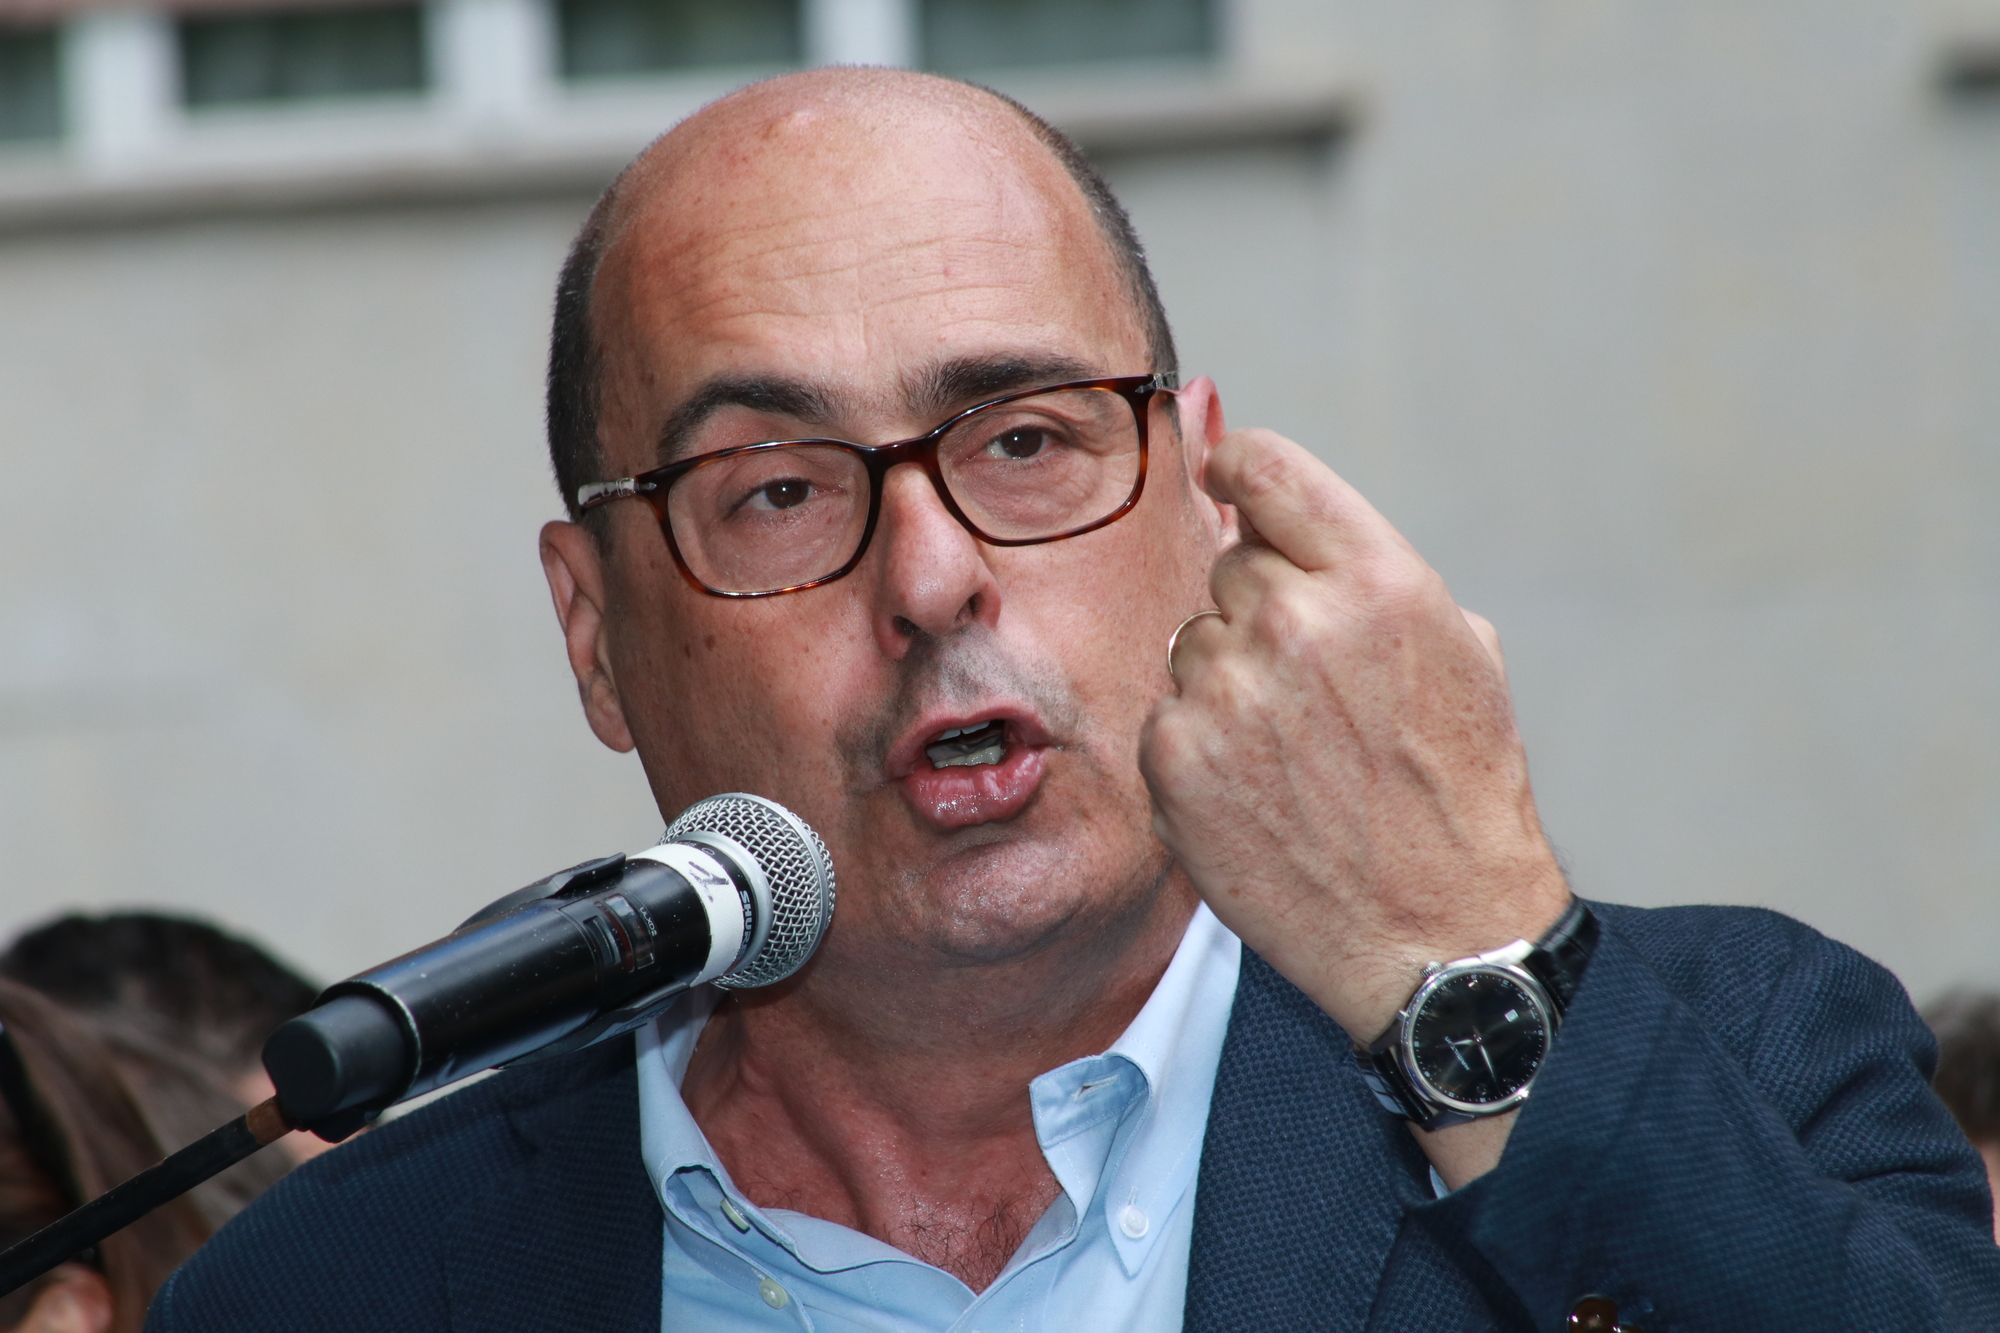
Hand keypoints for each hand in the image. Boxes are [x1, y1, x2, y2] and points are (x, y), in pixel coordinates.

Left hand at [1138, 428, 1570, 1045]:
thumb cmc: (1454, 790)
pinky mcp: (1176, 755)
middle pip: (1229, 562)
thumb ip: (1367, 571)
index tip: (1226, 484)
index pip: (1265, 466)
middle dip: (1262, 609)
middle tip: (1313, 688)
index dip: (1237, 469)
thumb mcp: (1459, 649)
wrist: (1434, 929)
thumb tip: (1283, 519)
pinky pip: (1169, 711)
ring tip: (1295, 751)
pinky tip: (1258, 790)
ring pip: (1195, 639)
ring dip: (1229, 679)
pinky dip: (1200, 744)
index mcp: (1378, 578)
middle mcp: (1297, 619)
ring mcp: (1227, 688)